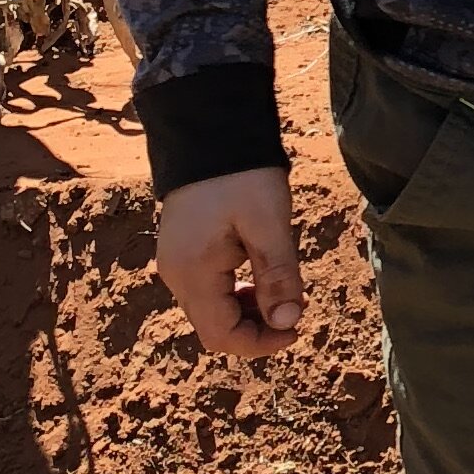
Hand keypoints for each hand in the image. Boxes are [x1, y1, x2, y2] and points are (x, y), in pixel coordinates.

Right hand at [158, 168, 303, 356]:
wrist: (209, 130)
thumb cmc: (242, 175)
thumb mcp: (269, 224)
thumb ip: (279, 276)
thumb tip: (288, 323)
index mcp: (193, 273)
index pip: (222, 336)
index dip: (261, 343)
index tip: (297, 329)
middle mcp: (176, 276)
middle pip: (215, 328)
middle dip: (257, 329)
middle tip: (297, 308)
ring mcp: (176, 264)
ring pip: (212, 311)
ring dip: (249, 312)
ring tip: (285, 291)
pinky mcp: (183, 252)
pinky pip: (208, 290)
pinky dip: (237, 294)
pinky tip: (264, 276)